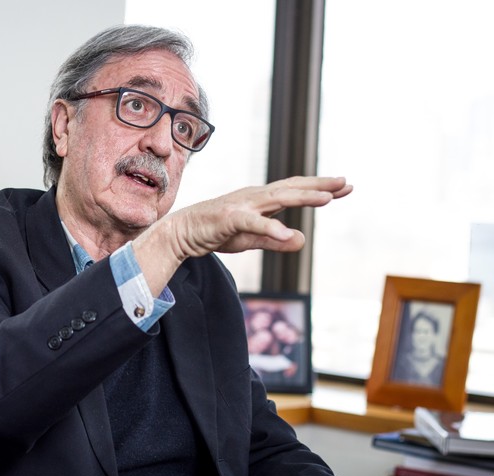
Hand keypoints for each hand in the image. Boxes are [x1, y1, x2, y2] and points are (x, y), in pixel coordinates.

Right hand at [133, 176, 351, 294]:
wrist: (182, 233)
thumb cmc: (215, 232)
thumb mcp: (251, 239)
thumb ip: (276, 240)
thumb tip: (301, 240)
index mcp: (260, 200)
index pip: (294, 190)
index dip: (319, 188)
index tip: (344, 187)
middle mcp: (254, 197)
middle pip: (291, 188)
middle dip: (319, 186)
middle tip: (345, 183)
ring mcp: (242, 206)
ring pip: (277, 199)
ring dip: (302, 198)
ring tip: (327, 199)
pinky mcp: (229, 219)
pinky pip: (254, 224)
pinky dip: (271, 228)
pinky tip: (289, 235)